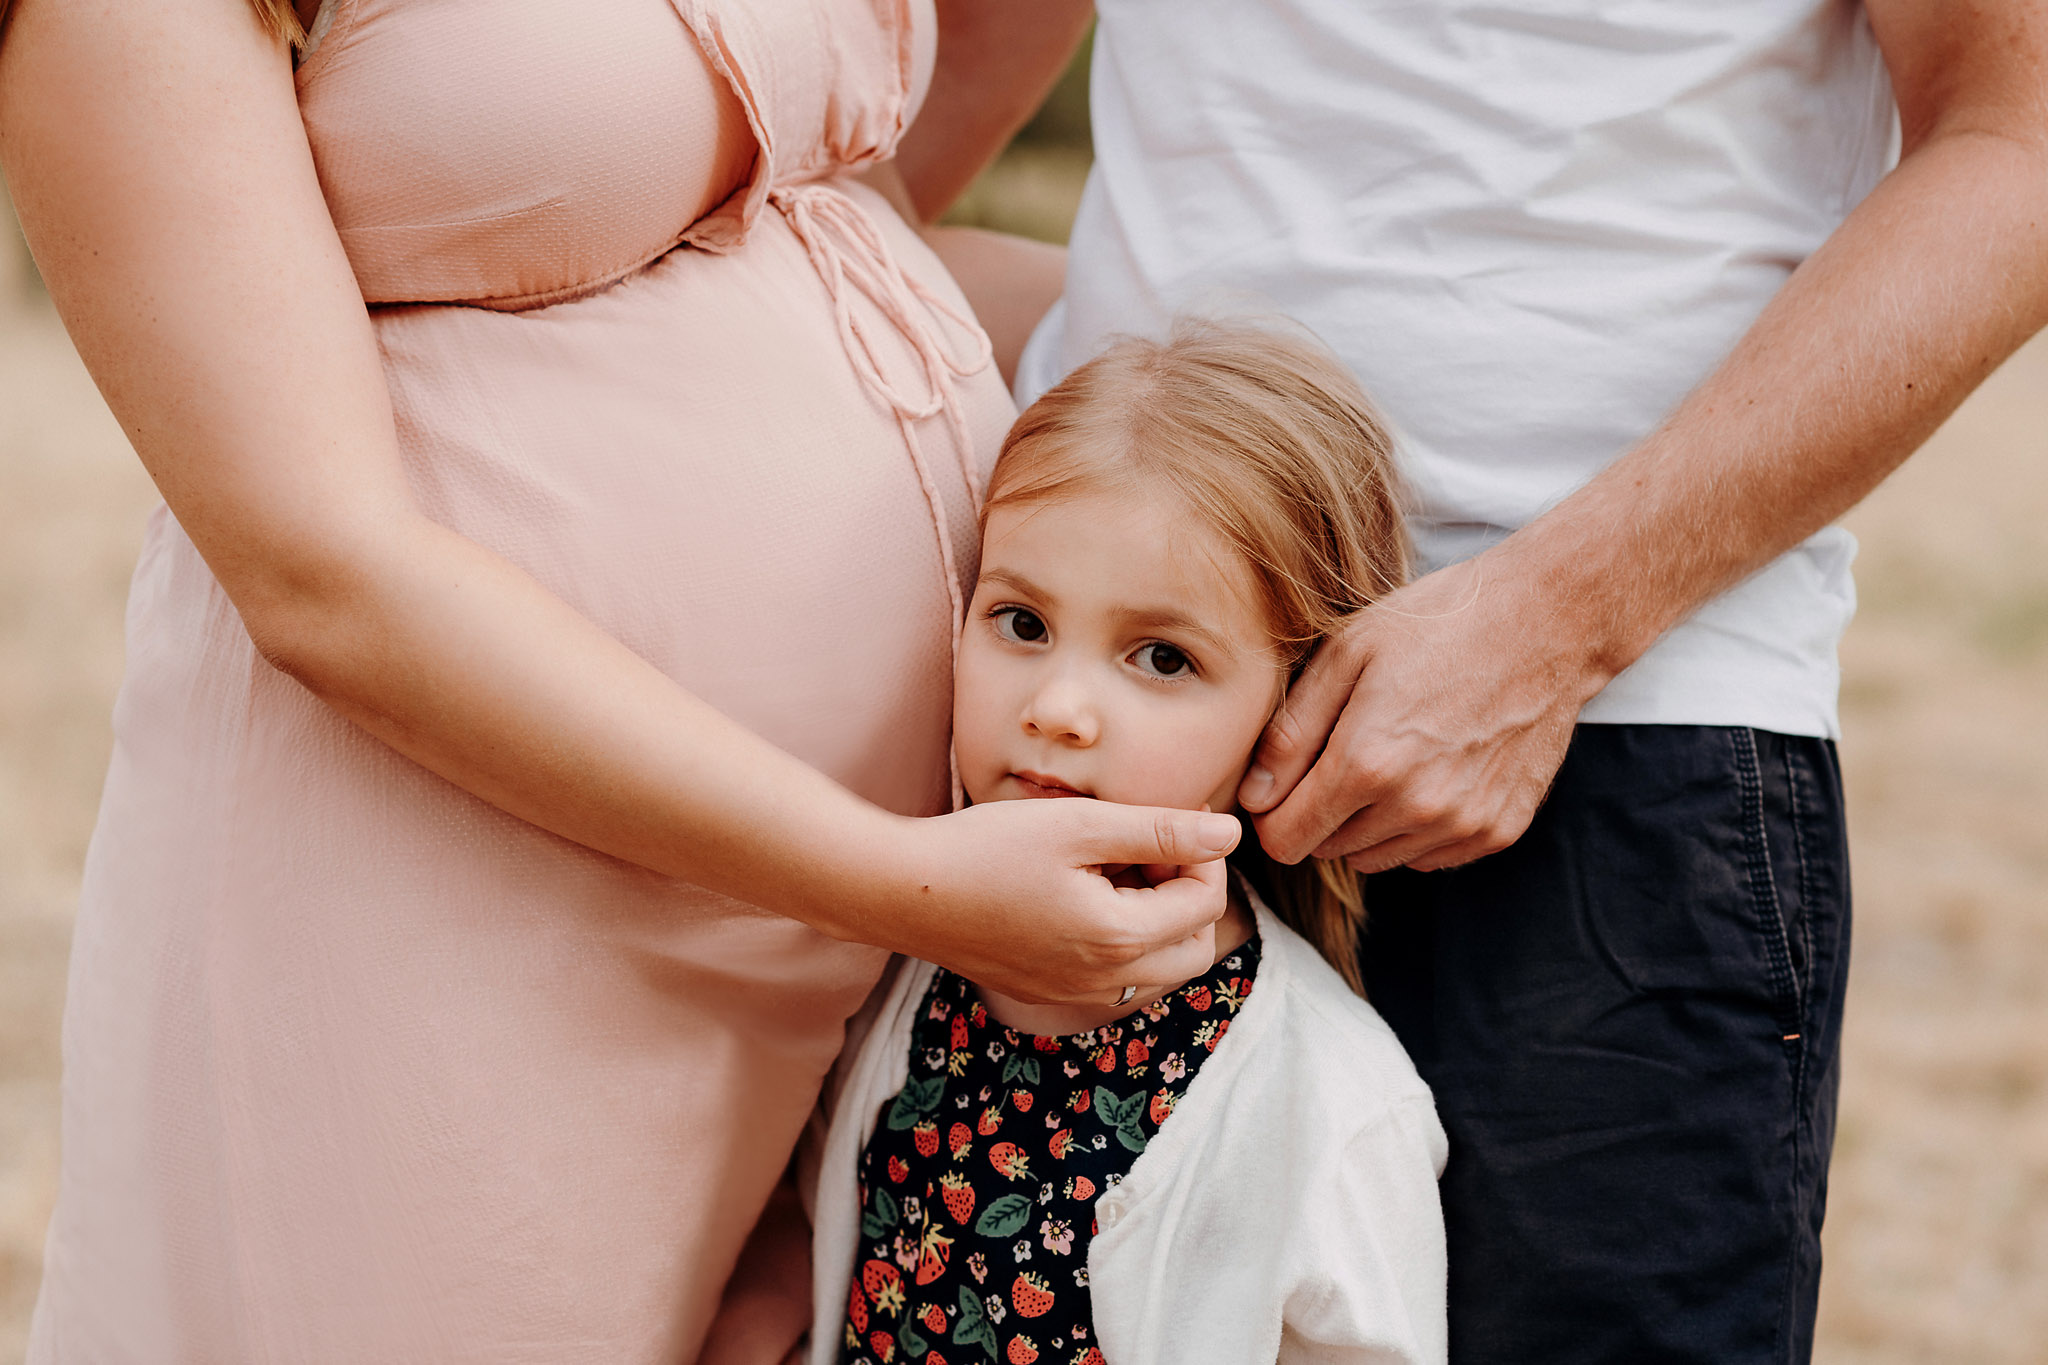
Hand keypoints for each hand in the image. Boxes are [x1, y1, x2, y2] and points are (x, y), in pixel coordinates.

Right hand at [863, 798, 1239, 1003]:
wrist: (900, 892)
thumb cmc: (984, 848)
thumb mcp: (1078, 824)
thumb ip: (1160, 829)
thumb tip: (1230, 833)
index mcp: (1118, 939)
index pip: (1207, 902)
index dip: (1204, 853)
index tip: (1174, 816)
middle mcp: (1102, 981)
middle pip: (1194, 948)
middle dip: (1191, 895)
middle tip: (1155, 849)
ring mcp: (1071, 993)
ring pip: (1155, 967)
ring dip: (1157, 921)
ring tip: (1116, 867)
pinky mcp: (1044, 991)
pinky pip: (1112, 975)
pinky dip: (1119, 938)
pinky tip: (1082, 893)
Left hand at [1237, 554, 1606, 873]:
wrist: (1545, 623)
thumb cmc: (1439, 625)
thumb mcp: (1346, 655)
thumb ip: (1291, 732)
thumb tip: (1254, 795)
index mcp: (1366, 763)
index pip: (1286, 840)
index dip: (1273, 815)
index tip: (1282, 783)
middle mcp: (1415, 807)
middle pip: (1328, 850)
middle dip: (1319, 813)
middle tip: (1340, 753)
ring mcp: (1462, 824)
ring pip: (1376, 858)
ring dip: (1367, 823)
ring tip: (1388, 757)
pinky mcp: (1498, 830)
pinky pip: (1427, 855)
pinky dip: (1416, 827)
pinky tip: (1430, 771)